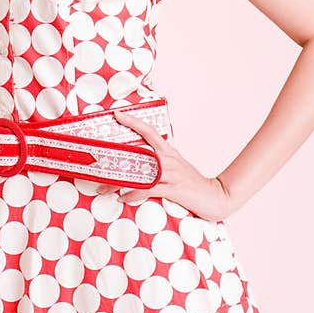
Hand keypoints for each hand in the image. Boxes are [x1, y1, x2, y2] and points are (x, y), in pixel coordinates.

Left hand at [114, 112, 235, 222]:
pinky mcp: (173, 189)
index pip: (149, 131)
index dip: (133, 122)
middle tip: (96, 159)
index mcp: (169, 152)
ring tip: (102, 187)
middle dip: (116, 156)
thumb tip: (142, 161)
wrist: (216, 196)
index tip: (117, 114)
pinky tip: (122, 198)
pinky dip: (133, 194)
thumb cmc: (193, 183)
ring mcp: (171, 174)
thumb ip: (161, 163)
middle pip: (138, 152)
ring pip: (139, 173)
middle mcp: (168, 160)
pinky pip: (148, 190)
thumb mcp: (177, 168)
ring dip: (118, 181)